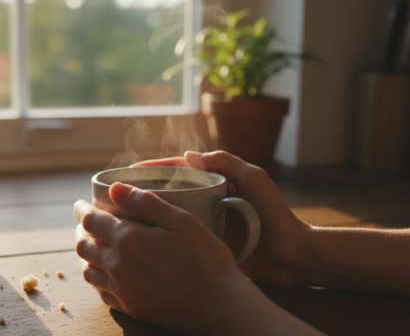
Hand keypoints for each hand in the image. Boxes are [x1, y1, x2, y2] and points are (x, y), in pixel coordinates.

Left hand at [73, 183, 244, 334]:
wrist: (219, 305)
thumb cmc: (206, 259)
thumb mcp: (182, 221)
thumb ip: (146, 202)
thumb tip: (114, 188)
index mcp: (129, 239)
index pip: (91, 221)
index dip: (82, 211)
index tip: (80, 205)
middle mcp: (118, 266)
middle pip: (83, 246)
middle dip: (81, 231)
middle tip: (85, 223)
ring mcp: (122, 290)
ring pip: (88, 271)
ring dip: (86, 255)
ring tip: (92, 246)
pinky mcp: (130, 307)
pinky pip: (101, 292)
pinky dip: (97, 278)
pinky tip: (106, 273)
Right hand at [134, 150, 311, 286]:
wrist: (291, 254)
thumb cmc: (275, 214)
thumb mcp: (254, 179)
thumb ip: (226, 161)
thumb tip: (187, 155)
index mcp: (216, 180)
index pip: (178, 169)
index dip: (154, 168)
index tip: (129, 172)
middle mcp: (207, 198)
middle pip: (169, 189)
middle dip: (144, 189)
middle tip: (118, 195)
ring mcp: (205, 221)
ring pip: (170, 212)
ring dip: (147, 212)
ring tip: (121, 216)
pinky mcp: (206, 242)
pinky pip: (180, 235)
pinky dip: (160, 234)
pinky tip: (141, 238)